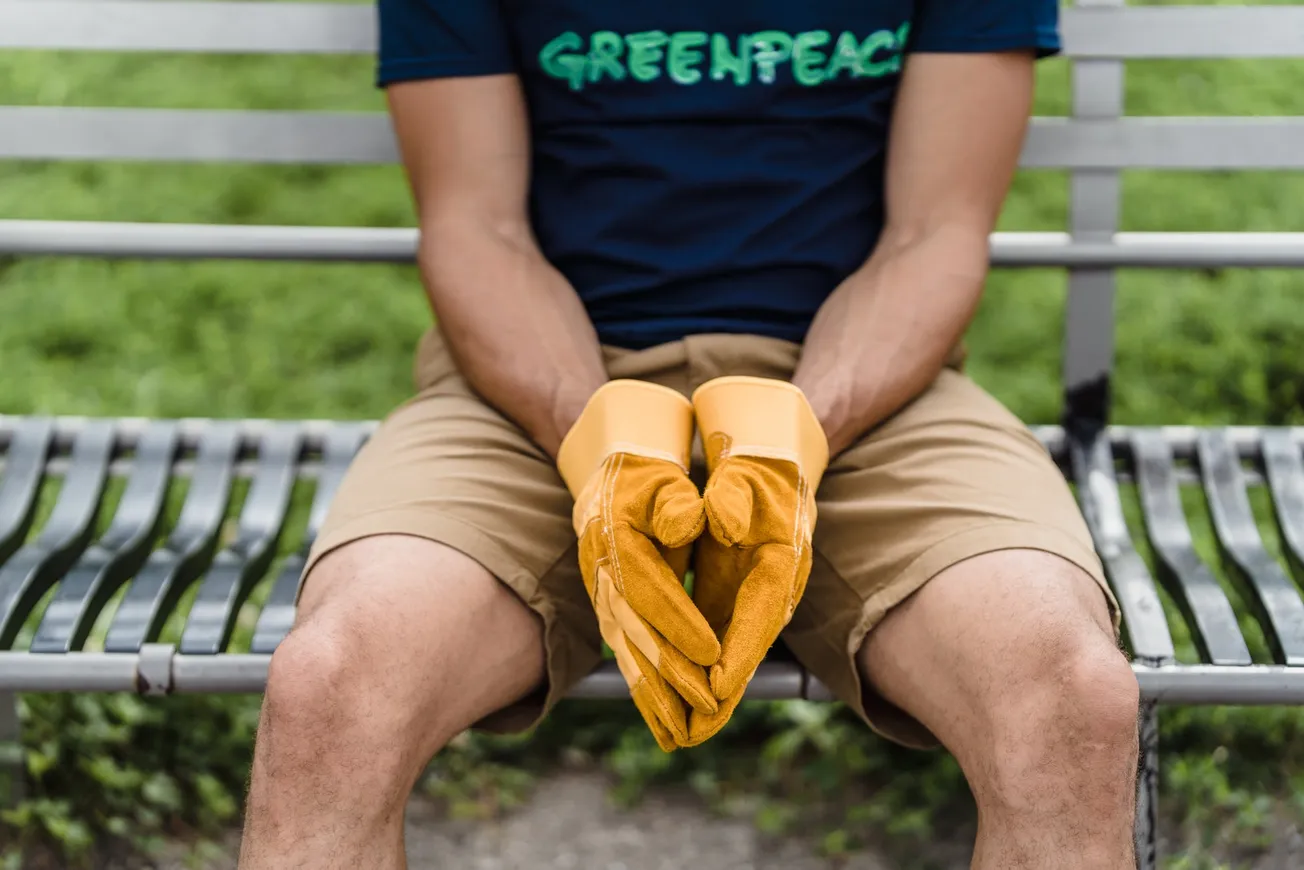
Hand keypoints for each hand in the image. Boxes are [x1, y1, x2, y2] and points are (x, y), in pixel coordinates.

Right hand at [558, 381, 721, 749]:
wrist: (603, 464)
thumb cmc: (643, 467)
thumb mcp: (660, 472)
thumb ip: (678, 498)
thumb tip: (695, 520)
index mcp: (614, 539)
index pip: (647, 590)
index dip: (679, 624)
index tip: (713, 656)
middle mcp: (601, 572)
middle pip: (636, 633)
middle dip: (672, 676)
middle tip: (709, 710)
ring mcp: (602, 593)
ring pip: (628, 653)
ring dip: (656, 696)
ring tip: (682, 735)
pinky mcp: (611, 608)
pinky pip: (627, 655)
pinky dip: (646, 689)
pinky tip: (663, 718)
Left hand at [683, 377, 828, 745]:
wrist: (773, 464)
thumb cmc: (758, 467)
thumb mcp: (746, 474)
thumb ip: (732, 494)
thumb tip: (717, 517)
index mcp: (783, 560)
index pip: (762, 612)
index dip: (742, 650)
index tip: (717, 685)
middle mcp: (774, 589)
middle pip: (747, 648)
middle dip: (722, 694)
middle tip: (694, 733)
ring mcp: (755, 600)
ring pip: (732, 655)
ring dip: (709, 697)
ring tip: (682, 735)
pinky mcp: (734, 602)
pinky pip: (718, 646)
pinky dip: (699, 676)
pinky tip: (678, 704)